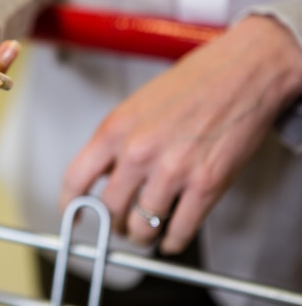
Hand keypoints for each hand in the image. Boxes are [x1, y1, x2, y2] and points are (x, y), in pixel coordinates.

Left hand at [60, 15, 301, 253]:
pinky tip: (171, 236)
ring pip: (142, 228)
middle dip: (112, 224)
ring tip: (145, 231)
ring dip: (142, 236)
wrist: (242, 71)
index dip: (71, 206)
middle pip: (109, 210)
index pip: (75, 179)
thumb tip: (99, 177)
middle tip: (120, 223)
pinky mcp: (207, 184)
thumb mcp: (135, 105)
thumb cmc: (190, 84)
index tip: (75, 216)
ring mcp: (173, 170)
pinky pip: (179, 232)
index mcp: (115, 129)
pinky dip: (173, 241)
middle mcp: (139, 151)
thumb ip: (114, 141)